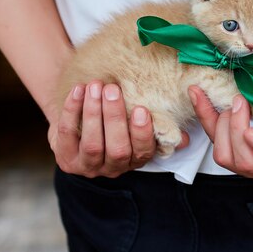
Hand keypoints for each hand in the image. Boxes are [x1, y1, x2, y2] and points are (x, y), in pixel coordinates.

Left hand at [48, 80, 187, 177]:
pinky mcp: (66, 159)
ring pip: (92, 144)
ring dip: (93, 113)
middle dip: (114, 117)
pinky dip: (72, 111)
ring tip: (96, 86)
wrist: (80, 121)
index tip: (141, 109)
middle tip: (112, 89)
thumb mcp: (138, 126)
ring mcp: (88, 166)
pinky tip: (78, 91)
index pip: (143, 151)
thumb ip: (160, 129)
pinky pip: (66, 135)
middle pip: (117, 148)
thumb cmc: (116, 120)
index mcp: (136, 159)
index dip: (142, 132)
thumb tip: (186, 139)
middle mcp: (114, 168)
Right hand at [189, 86, 252, 187]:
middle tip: (234, 99)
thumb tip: (226, 85)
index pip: (220, 143)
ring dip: (238, 131)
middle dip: (222, 126)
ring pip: (245, 162)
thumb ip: (251, 103)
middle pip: (226, 156)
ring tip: (242, 105)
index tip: (196, 91)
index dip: (205, 118)